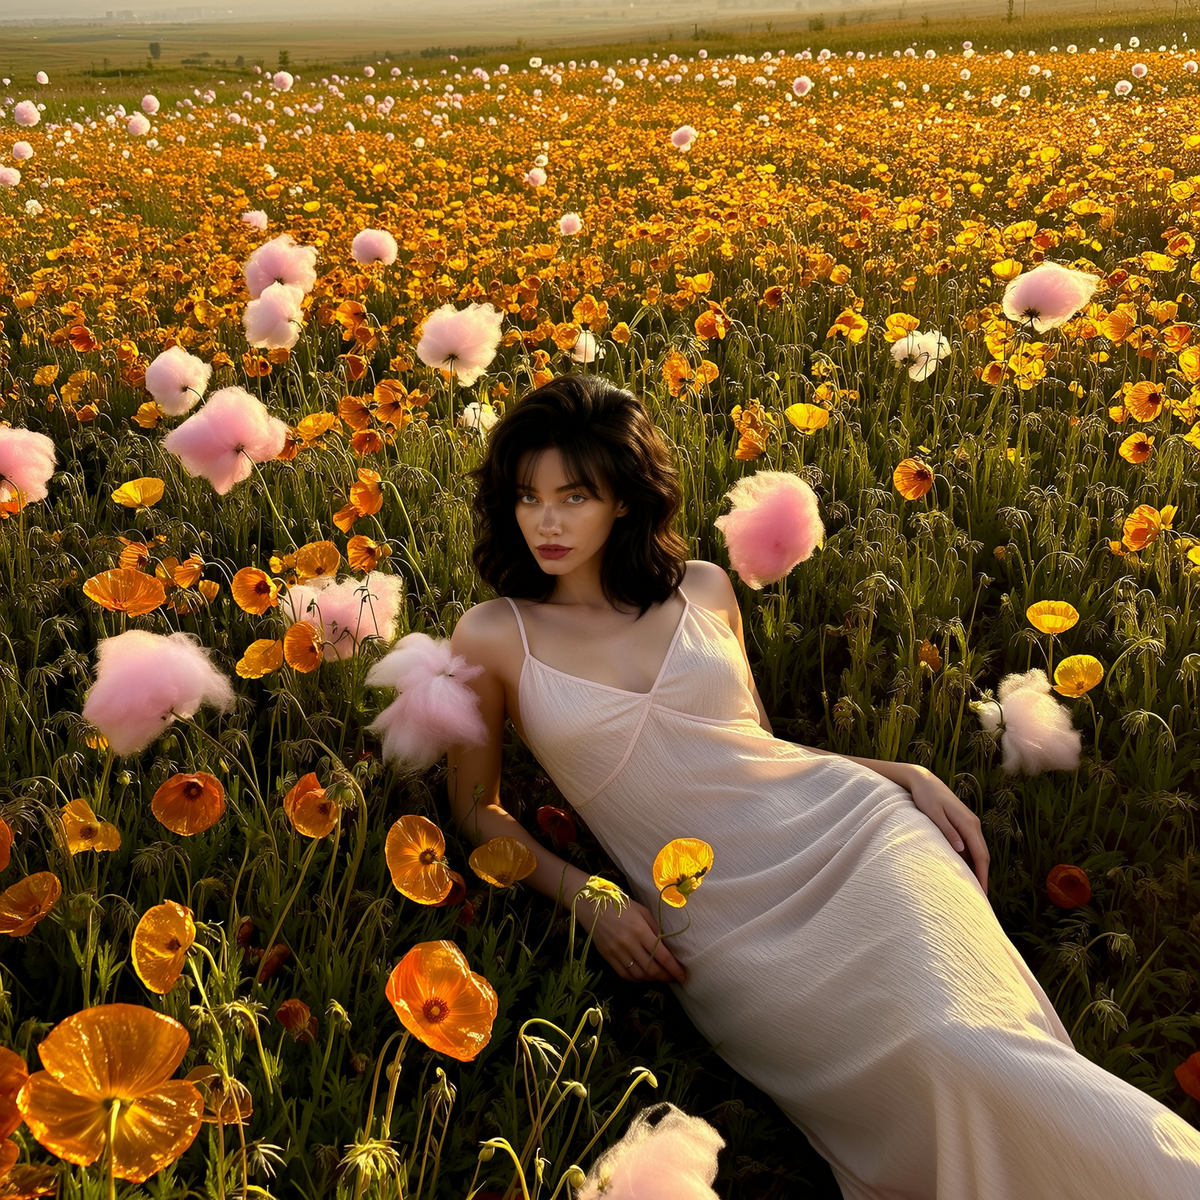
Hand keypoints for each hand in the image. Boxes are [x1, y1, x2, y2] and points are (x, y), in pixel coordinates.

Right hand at [587, 900, 688, 984]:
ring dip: (652, 979)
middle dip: (665, 976)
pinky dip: (636, 979)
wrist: (591, 904)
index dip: (674, 968)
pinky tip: (642, 976)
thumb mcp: (642, 911)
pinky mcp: (607, 956)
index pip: (662, 955)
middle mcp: (629, 943)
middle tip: (673, 978)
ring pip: (638, 974)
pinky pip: (624, 974)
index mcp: (640, 930)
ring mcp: (616, 951)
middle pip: (651, 968)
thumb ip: (654, 928)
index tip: (683, 975)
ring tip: (659, 976)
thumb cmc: (620, 904)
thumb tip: (667, 945)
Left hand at [903, 766, 989, 894]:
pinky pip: (971, 846)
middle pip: (983, 856)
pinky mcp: (963, 825)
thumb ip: (947, 831)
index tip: (983, 893)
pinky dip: (972, 860)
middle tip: (981, 899)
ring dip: (979, 870)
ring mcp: (969, 825)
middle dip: (984, 877)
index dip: (983, 875)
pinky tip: (966, 871)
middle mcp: (973, 825)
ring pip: (978, 852)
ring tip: (975, 889)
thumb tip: (960, 850)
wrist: (924, 781)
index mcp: (968, 823)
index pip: (981, 855)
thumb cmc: (926, 797)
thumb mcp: (933, 813)